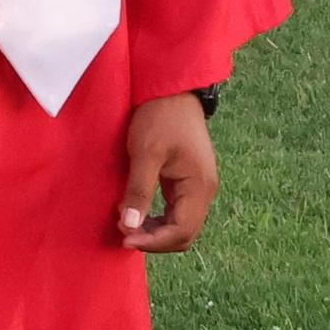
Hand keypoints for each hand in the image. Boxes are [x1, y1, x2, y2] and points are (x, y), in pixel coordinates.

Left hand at [118, 92, 219, 251]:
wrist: (171, 88)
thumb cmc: (158, 116)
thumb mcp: (145, 152)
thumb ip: (139, 190)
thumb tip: (130, 226)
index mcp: (199, 187)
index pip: (182, 231)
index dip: (154, 242)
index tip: (125, 239)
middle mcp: (204, 191)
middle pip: (184, 232)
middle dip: (155, 239)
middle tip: (124, 235)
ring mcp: (198, 185)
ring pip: (181, 222)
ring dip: (156, 229)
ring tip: (127, 225)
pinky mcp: (189, 178)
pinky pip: (177, 208)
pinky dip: (159, 216)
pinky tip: (138, 211)